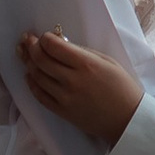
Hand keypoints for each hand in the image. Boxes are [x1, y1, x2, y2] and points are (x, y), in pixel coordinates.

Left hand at [20, 28, 143, 149]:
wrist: (127, 119)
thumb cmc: (122, 87)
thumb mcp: (107, 61)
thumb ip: (83, 52)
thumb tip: (61, 44)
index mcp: (86, 64)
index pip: (54, 46)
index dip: (44, 38)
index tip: (43, 36)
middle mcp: (72, 80)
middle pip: (41, 60)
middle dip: (31, 46)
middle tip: (28, 40)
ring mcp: (64, 97)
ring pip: (37, 76)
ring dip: (29, 63)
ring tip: (27, 55)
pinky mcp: (61, 111)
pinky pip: (40, 96)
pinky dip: (31, 84)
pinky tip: (30, 75)